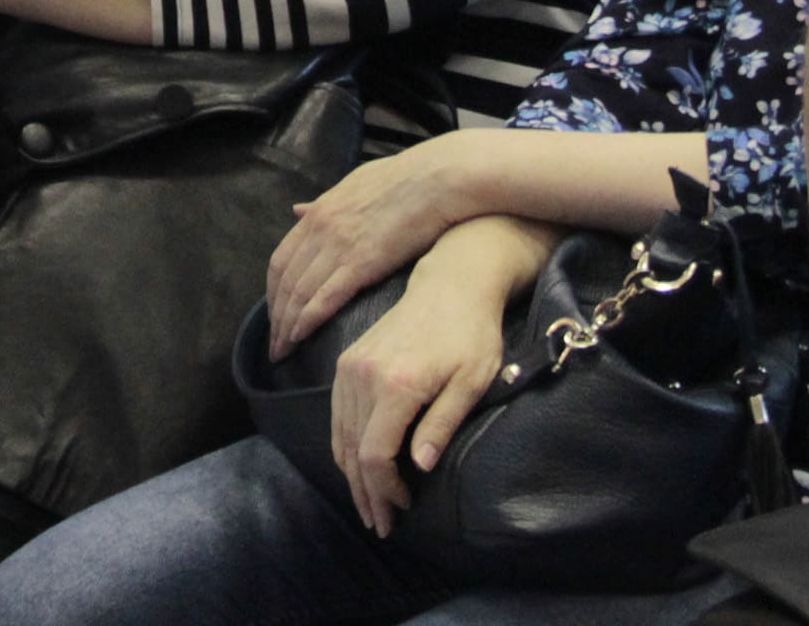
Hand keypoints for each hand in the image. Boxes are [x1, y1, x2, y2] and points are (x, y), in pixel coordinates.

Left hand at [267, 133, 490, 356]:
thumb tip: (297, 210)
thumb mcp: (355, 184)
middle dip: (276, 316)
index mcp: (320, 211)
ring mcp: (339, 245)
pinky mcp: (362, 262)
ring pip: (299, 292)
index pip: (282, 259)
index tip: (274, 314)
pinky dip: (307, 320)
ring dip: (286, 325)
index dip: (274, 291)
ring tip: (283, 351)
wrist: (437, 177)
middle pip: (285, 280)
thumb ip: (324, 202)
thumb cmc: (405, 180)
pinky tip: (300, 338)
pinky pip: (324, 297)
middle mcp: (321, 228)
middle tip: (274, 343)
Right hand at [331, 247, 514, 538]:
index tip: (403, 508)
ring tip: (370, 503)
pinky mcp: (346, 361)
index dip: (384, 489)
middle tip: (382, 524)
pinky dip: (345, 446)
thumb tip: (417, 467)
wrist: (450, 285)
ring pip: (340, 435)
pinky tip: (358, 465)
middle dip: (366, 492)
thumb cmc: (471, 335)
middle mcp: (363, 376)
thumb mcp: (471, 382)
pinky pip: (337, 414)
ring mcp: (349, 367)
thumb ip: (441, 424)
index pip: (375, 454)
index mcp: (396, 384)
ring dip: (353, 474)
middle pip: (352, 450)